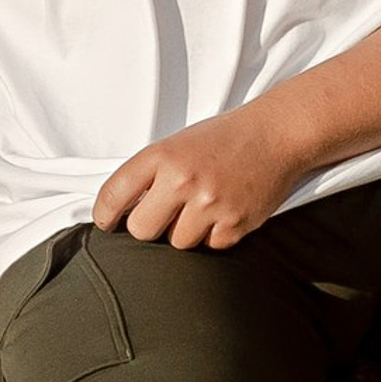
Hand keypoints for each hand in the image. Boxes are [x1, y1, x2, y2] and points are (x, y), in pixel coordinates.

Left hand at [92, 104, 309, 249]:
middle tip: (164, 214)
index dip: (104, 215)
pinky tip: (224, 211)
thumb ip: (149, 174)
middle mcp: (183, 179)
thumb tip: (121, 211)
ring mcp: (210, 203)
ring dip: (185, 231)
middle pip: (142, 230)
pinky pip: (210, 246)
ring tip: (202, 207)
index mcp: (162, 155)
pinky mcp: (236, 222)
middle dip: (149, 227)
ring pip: (177, 242)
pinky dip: (214, 235)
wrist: (276, 134)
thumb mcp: (178, 144)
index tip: (106, 223)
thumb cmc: (223, 139)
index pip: (114, 194)